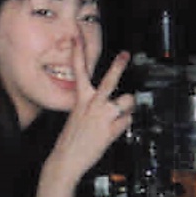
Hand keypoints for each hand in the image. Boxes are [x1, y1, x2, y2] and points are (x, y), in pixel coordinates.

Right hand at [49, 44, 132, 181]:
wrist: (66, 160)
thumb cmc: (71, 139)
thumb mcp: (77, 115)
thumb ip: (91, 105)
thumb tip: (109, 101)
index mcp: (80, 99)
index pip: (78, 71)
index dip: (78, 52)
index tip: (77, 36)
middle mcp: (92, 105)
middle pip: (109, 80)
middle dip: (118, 66)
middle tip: (124, 54)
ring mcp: (103, 117)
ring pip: (127, 101)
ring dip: (127, 107)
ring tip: (120, 115)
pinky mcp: (111, 130)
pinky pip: (128, 120)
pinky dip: (124, 125)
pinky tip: (115, 130)